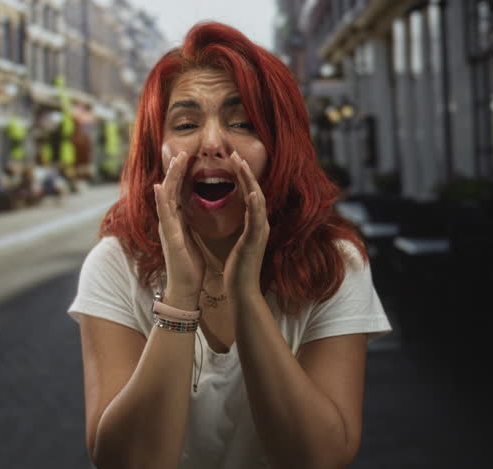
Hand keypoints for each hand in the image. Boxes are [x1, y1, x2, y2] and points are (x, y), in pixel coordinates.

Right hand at [153, 150, 204, 306]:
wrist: (185, 288)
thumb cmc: (189, 265)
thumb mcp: (191, 238)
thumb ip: (188, 223)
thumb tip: (191, 210)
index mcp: (176, 221)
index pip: (178, 192)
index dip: (181, 174)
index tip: (188, 156)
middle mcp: (168, 221)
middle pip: (171, 189)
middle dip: (175, 169)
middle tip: (181, 149)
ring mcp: (166, 228)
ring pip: (166, 197)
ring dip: (170, 177)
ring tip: (176, 159)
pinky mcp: (169, 237)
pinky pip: (164, 215)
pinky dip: (161, 199)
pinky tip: (161, 186)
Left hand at [224, 151, 269, 297]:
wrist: (242, 291)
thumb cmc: (237, 269)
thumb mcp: (237, 241)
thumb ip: (239, 226)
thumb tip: (236, 214)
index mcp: (254, 224)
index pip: (249, 194)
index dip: (242, 176)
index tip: (232, 160)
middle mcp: (260, 225)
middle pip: (255, 191)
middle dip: (245, 171)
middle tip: (234, 153)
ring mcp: (259, 233)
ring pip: (257, 200)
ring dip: (249, 180)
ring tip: (240, 163)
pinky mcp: (255, 242)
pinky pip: (256, 220)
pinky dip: (255, 205)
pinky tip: (251, 192)